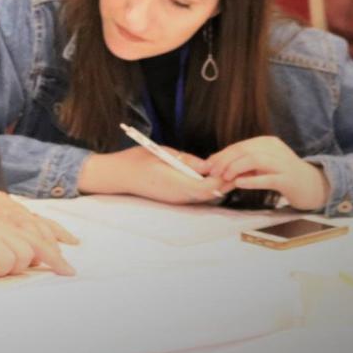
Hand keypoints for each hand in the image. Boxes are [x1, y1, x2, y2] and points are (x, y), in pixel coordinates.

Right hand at [79, 147, 223, 204]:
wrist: (118, 175)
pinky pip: (195, 195)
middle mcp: (178, 195)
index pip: (207, 186)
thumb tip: (207, 165)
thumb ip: (187, 160)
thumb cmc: (137, 160)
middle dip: (223, 183)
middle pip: (209, 194)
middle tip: (234, 168)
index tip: (229, 166)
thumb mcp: (163, 153)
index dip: (221, 178)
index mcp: (175, 182)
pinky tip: (206, 176)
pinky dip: (205, 187)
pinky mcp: (173, 199)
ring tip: (224, 171)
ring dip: (215, 186)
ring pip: (204, 196)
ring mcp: (176, 200)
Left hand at [204, 136, 328, 210]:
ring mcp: (283, 163)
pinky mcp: (289, 179)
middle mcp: (275, 149)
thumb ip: (242, 168)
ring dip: (235, 168)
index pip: (239, 146)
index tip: (207, 166)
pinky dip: (252, 180)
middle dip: (225, 161)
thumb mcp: (262, 168)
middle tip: (213, 173)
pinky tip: (239, 183)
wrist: (314, 186)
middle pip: (244, 150)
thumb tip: (216, 172)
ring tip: (224, 178)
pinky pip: (268, 177)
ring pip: (255, 160)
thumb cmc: (284, 176)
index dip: (221, 155)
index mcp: (267, 143)